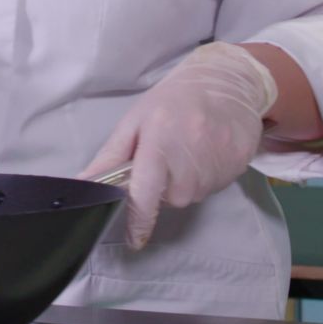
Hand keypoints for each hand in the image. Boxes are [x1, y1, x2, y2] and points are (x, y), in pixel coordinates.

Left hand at [78, 42, 277, 248]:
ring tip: (188, 147)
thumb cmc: (173, 101)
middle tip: (166, 153)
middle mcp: (189, 160)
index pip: (144, 194)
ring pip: (190, 195)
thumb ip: (111, 156)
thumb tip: (85, 183)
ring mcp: (217, 166)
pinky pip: (211, 188)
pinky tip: (207, 150)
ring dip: (184, 180)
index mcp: (159, 142)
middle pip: (170, 199)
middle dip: (162, 185)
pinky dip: (205, 176)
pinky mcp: (237, 169)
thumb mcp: (135, 121)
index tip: (134, 240)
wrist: (227, 83)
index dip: (138, 221)